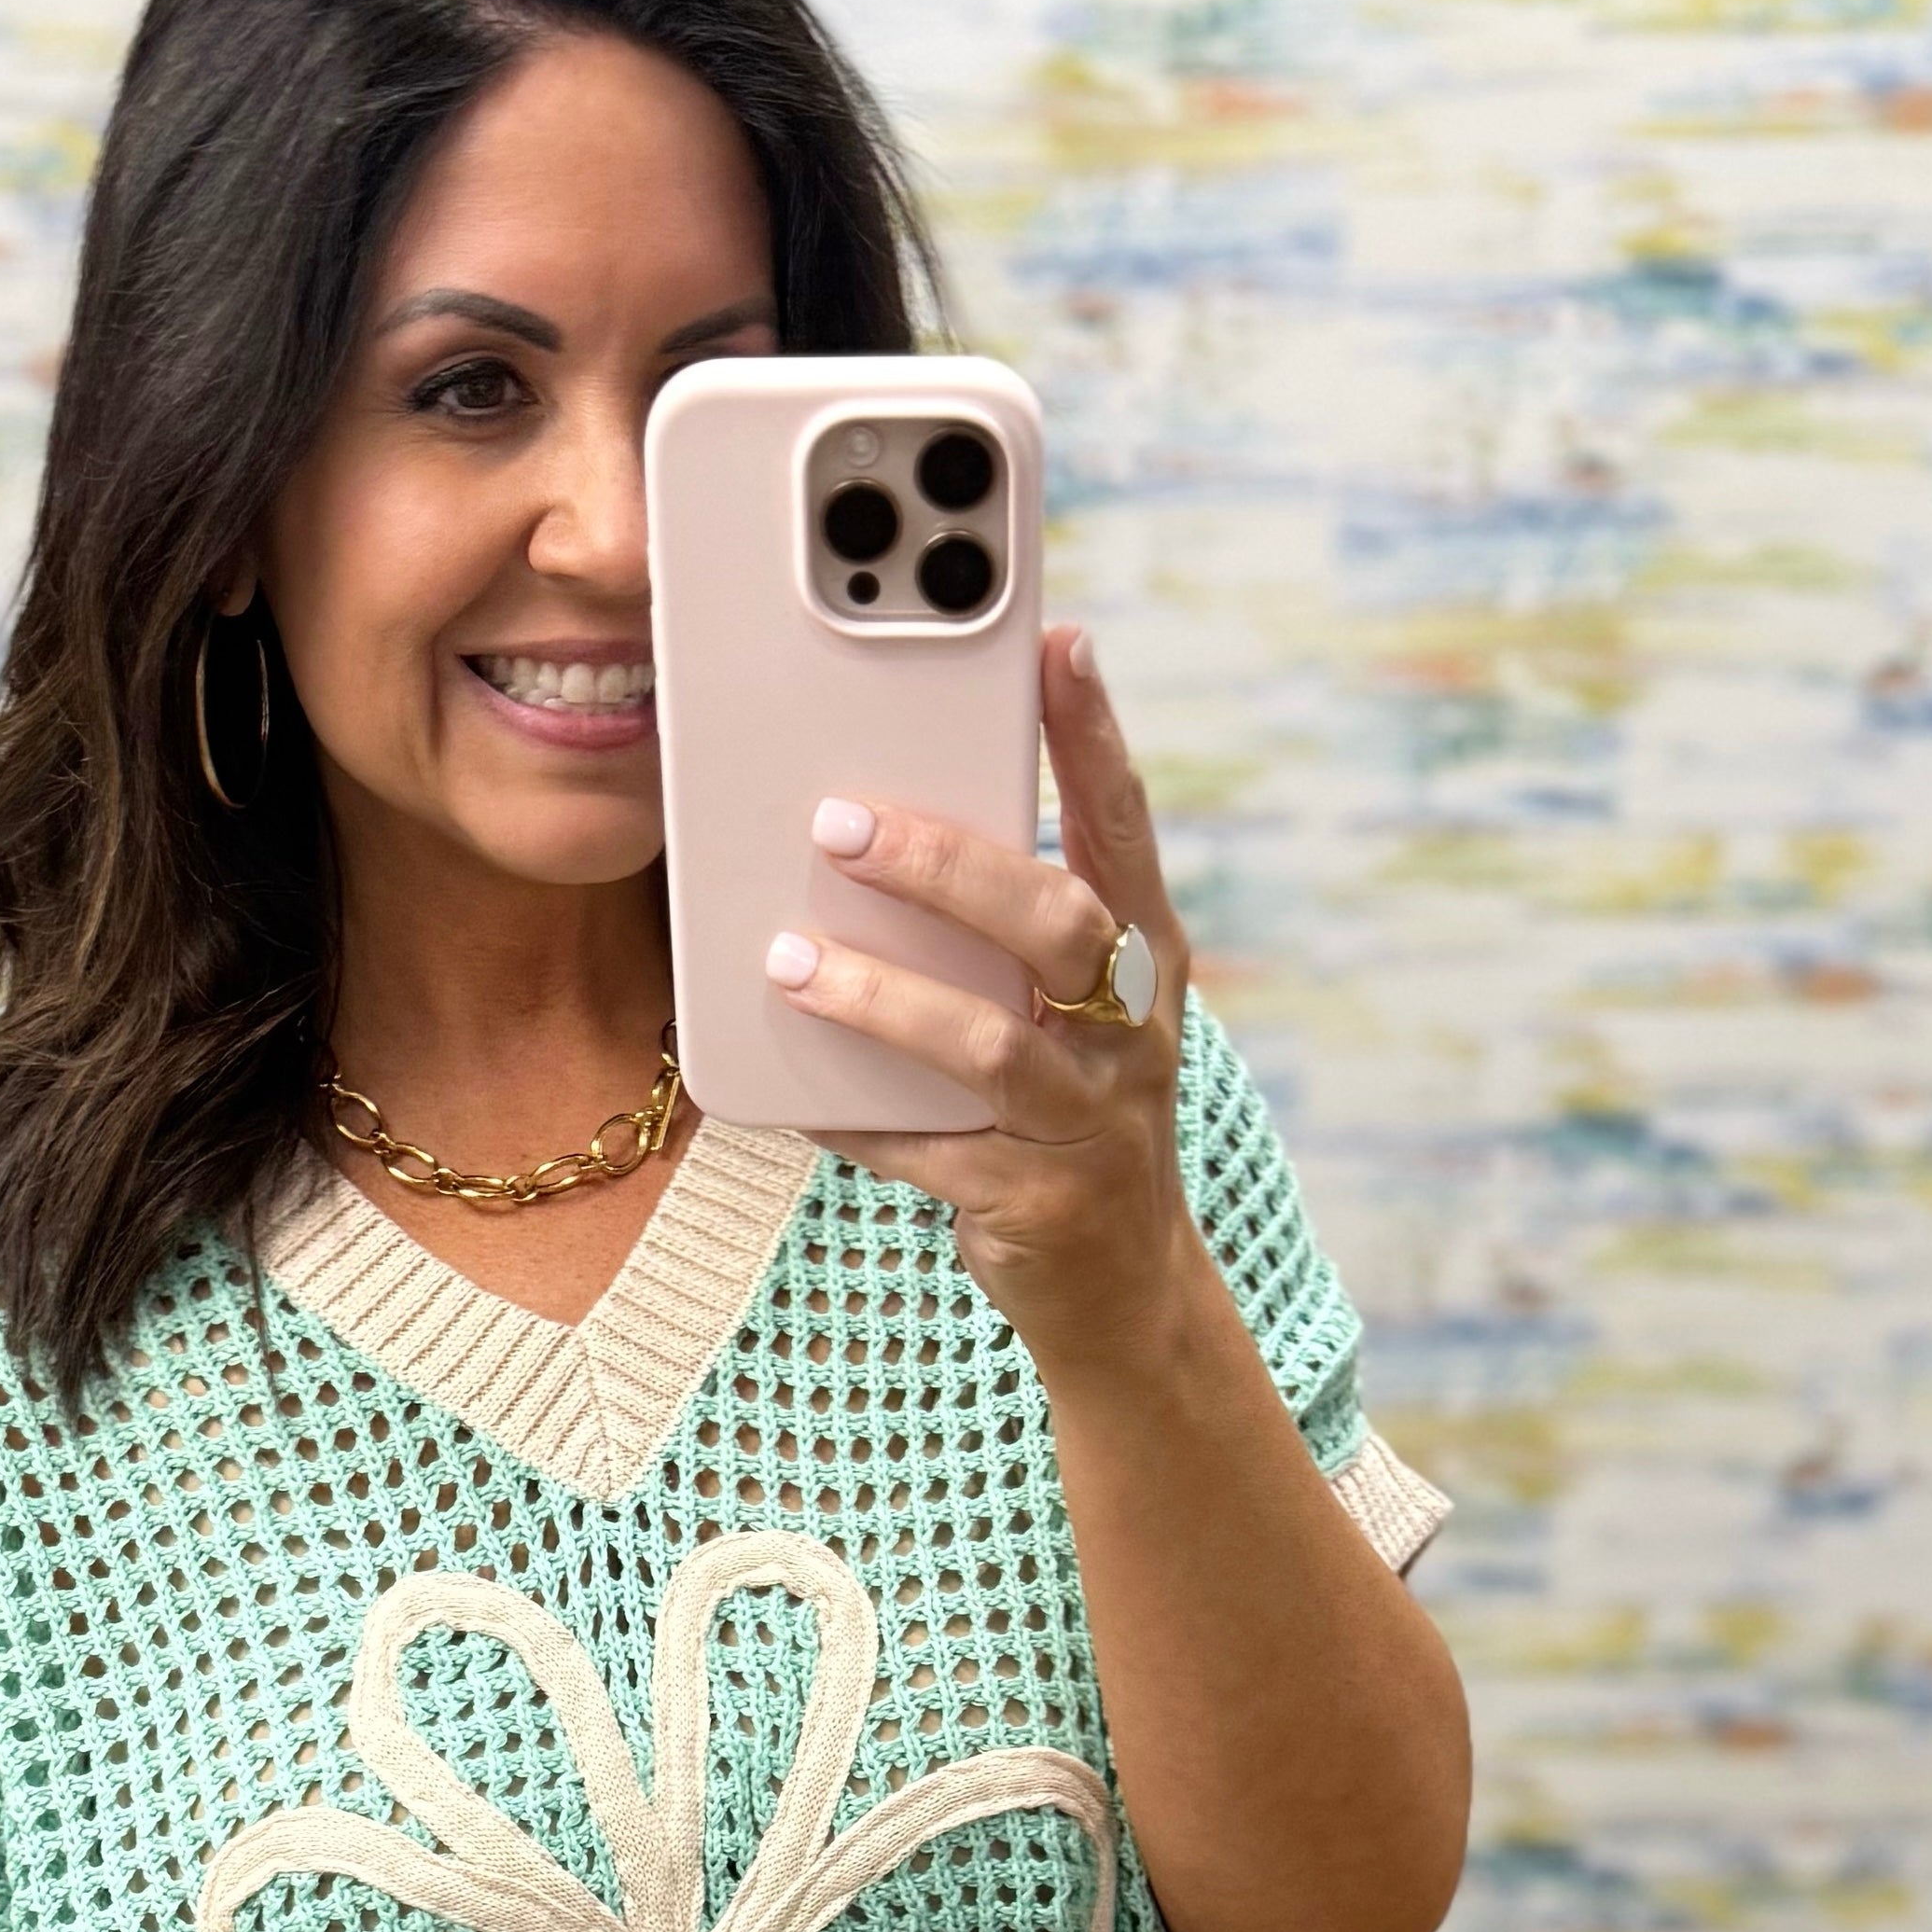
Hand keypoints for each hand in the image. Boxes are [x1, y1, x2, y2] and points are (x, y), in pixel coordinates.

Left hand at [769, 625, 1204, 1390]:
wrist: (1122, 1288)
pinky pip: (926, 1152)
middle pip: (1056, 923)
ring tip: (788, 959)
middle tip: (841, 821)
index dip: (1094, 735)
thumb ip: (1002, 937)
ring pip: (988, 1044)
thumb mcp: (1067, 1014)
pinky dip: (856, 1120)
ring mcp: (1089, 1122)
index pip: (1124, 827)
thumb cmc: (1068, 1113)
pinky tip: (795, 1095)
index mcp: (1144, 960)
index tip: (1056, 643)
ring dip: (881, 996)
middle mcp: (1132, 1032)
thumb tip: (872, 830)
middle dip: (948, 866)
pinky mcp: (1036, 1202)